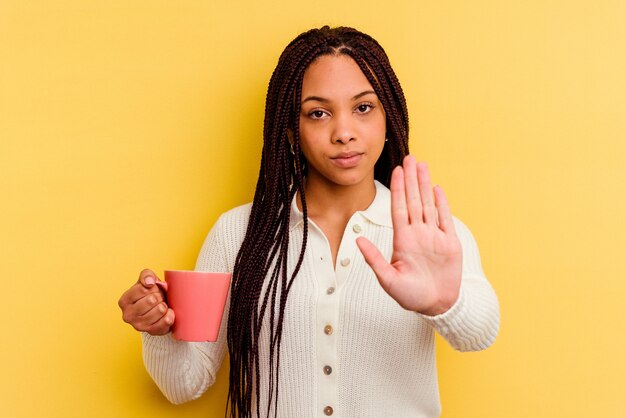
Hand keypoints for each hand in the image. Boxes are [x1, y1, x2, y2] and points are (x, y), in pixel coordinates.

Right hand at [118, 269, 173, 334]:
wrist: (158, 308)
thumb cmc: (152, 293)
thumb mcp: (147, 279)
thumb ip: (146, 275)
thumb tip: (149, 282)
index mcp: (124, 301)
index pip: (143, 289)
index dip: (153, 287)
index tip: (152, 290)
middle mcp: (128, 315)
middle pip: (151, 300)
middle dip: (159, 296)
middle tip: (158, 298)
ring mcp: (139, 326)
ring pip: (160, 310)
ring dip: (164, 305)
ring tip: (161, 305)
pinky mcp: (151, 332)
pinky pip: (166, 321)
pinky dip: (170, 315)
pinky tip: (167, 313)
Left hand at [356, 156, 461, 315]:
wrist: (436, 305)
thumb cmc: (410, 295)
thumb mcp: (388, 279)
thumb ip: (374, 259)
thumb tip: (357, 239)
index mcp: (402, 239)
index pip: (398, 208)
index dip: (398, 188)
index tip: (396, 170)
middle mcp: (418, 233)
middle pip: (413, 200)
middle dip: (411, 179)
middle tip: (410, 157)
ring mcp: (434, 236)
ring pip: (428, 204)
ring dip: (425, 184)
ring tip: (423, 165)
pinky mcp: (449, 242)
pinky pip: (445, 218)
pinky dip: (441, 203)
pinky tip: (437, 188)